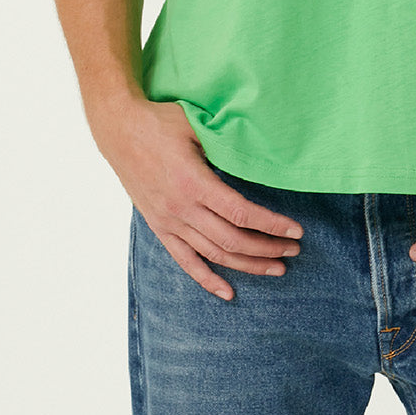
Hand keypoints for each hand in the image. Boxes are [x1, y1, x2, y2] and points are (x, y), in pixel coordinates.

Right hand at [89, 95, 302, 300]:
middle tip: (293, 249)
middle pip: (233, 240)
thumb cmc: (161, 122)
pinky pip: (185, 261)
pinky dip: (207, 279)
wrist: (119, 130)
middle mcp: (182, 208)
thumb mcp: (197, 126)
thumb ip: (224, 145)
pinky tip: (228, 292)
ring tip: (276, 268)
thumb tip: (258, 152)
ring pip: (214, 254)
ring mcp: (169, 221)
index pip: (241, 213)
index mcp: (194, 182)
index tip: (296, 229)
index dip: (271, 224)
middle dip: (268, 248)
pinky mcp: (159, 226)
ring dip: (247, 265)